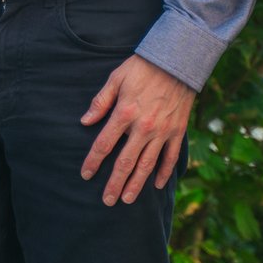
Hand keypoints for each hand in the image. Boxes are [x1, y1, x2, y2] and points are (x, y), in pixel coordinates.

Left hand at [79, 55, 195, 204]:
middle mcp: (143, 127)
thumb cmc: (142, 68)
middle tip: (106, 201)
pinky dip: (164, 173)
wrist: (177, 61)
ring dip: (136, 184)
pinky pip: (170, 157)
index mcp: (124, 113)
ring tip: (127, 200)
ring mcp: (162, 131)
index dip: (93, 162)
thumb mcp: (116, 79)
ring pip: (147, 165)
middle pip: (125, 162)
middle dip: (114, 183)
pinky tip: (156, 185)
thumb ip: (100, 102)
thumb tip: (85, 122)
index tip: (86, 175)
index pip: (104, 144)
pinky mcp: (177, 131)